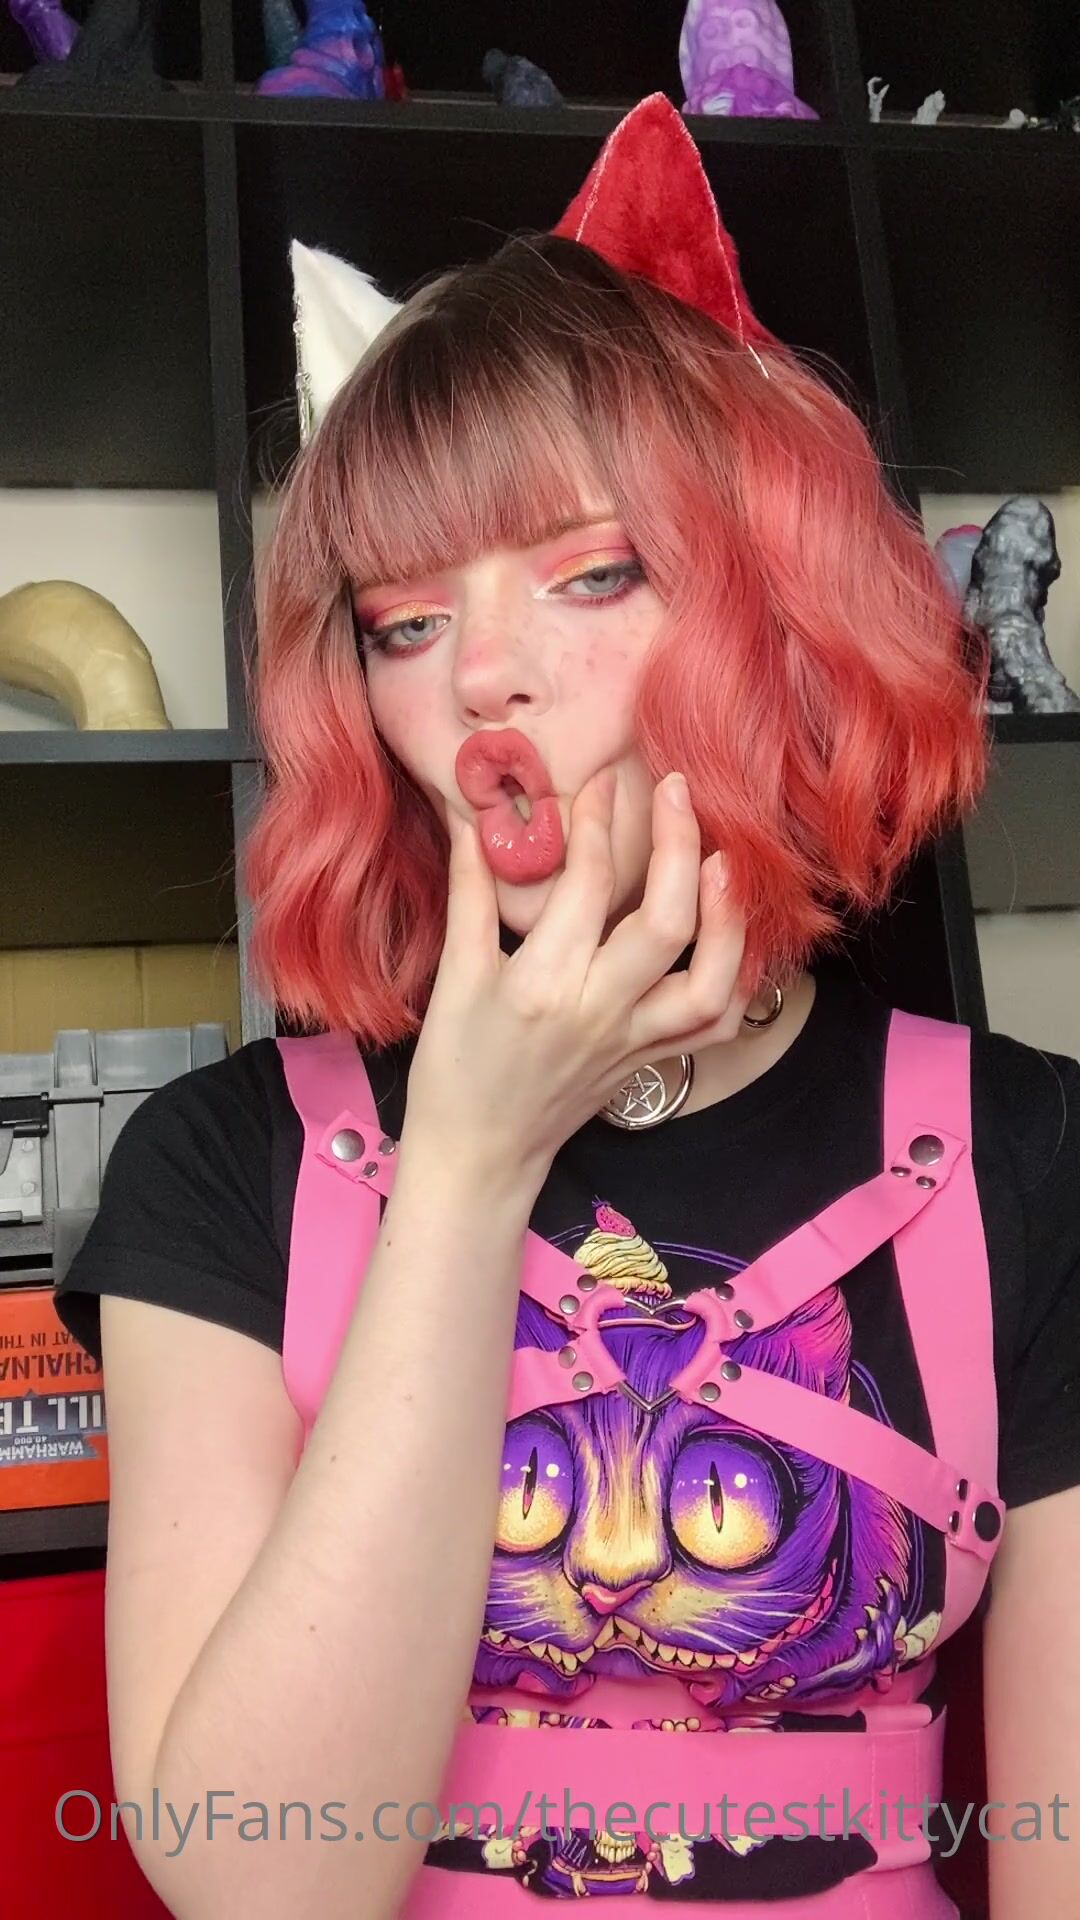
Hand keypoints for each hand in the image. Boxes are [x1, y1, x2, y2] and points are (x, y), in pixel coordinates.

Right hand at [402, 769, 750, 1194]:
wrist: (479, 1154)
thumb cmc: (455, 1068)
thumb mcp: (454, 978)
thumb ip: (470, 894)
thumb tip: (472, 817)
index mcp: (543, 986)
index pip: (586, 887)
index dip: (597, 824)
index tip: (600, 782)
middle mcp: (600, 1012)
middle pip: (665, 924)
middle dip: (678, 846)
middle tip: (676, 791)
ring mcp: (635, 1040)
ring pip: (710, 982)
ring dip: (727, 918)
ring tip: (722, 860)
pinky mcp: (653, 1059)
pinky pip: (714, 1023)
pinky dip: (736, 977)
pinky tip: (731, 930)